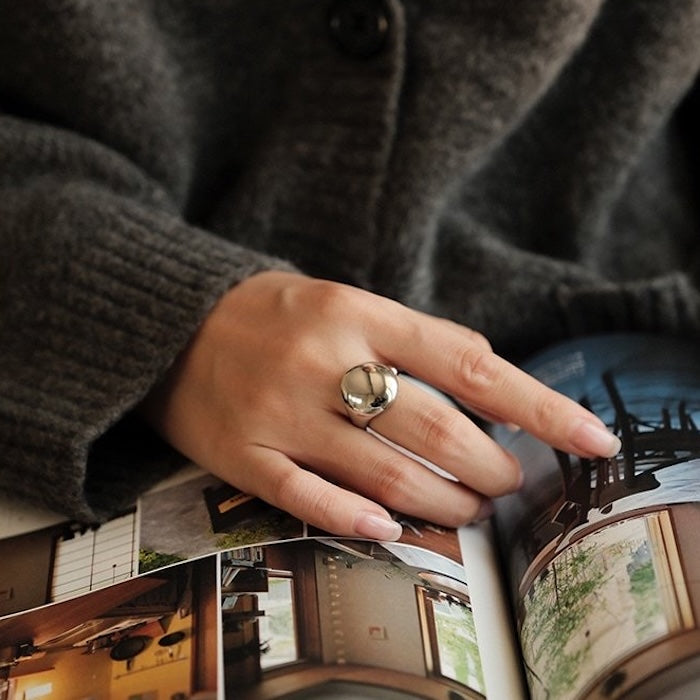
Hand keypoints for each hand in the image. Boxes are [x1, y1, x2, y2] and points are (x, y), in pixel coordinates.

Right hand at [140, 271, 619, 539]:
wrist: (171, 323)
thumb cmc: (273, 314)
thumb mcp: (344, 298)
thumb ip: (412, 338)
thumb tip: (487, 388)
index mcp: (357, 312)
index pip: (469, 362)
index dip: (538, 404)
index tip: (592, 437)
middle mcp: (324, 360)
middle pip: (435, 430)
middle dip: (490, 467)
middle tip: (505, 480)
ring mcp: (280, 411)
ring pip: (383, 474)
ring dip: (442, 500)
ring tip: (464, 505)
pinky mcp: (242, 453)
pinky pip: (307, 498)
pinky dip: (357, 520)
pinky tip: (390, 529)